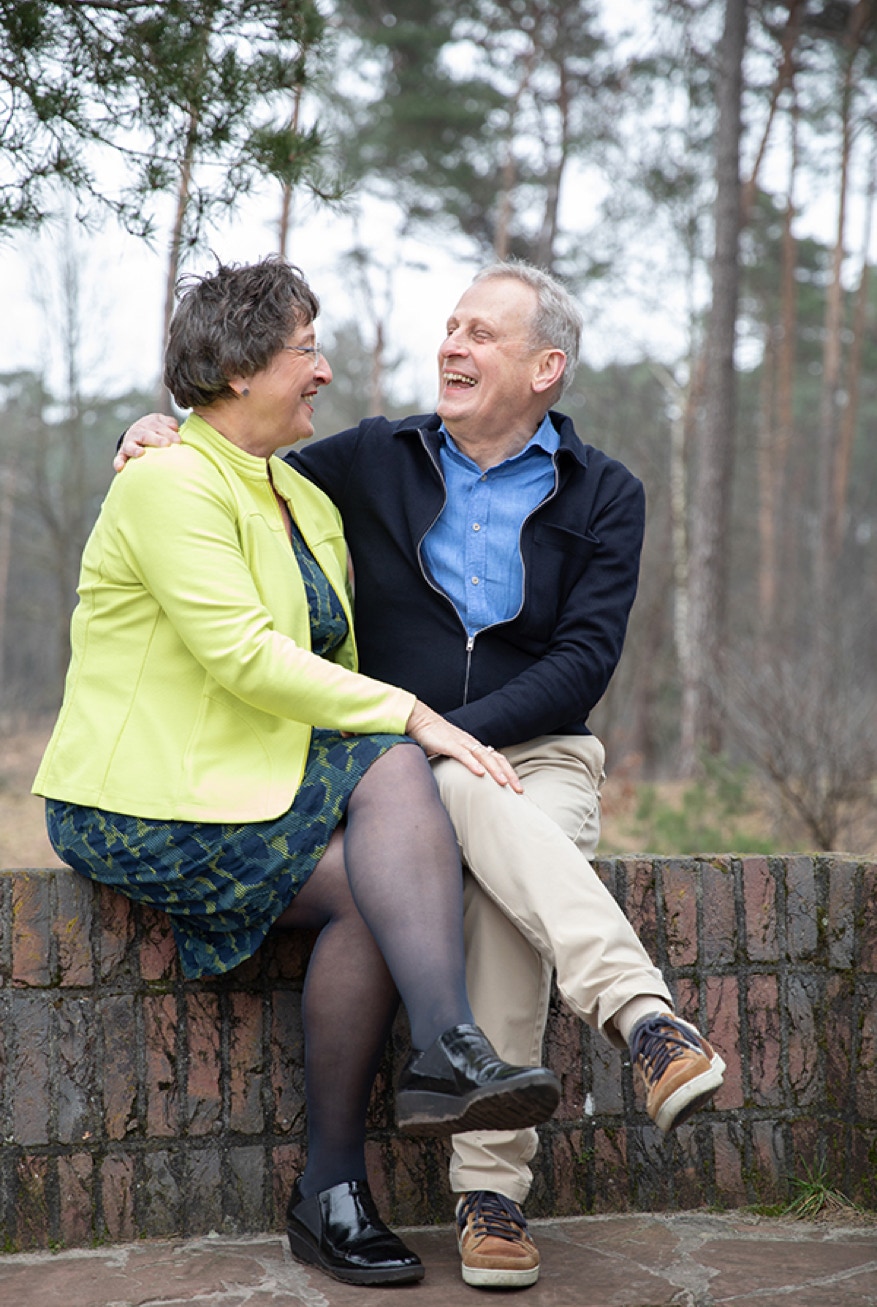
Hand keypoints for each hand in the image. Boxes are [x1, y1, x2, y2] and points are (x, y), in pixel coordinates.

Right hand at [113, 413, 180, 471]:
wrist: (138, 431)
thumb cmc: (156, 429)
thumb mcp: (162, 422)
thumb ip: (169, 423)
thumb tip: (175, 428)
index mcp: (150, 424)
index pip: (159, 427)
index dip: (169, 433)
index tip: (178, 441)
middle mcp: (138, 432)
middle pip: (147, 436)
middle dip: (156, 440)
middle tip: (166, 444)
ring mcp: (129, 443)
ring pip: (131, 446)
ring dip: (135, 450)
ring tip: (141, 453)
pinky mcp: (123, 453)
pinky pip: (120, 458)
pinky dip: (118, 462)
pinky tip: (120, 468)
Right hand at [404, 701, 522, 792]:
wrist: (419, 720)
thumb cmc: (433, 738)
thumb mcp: (450, 753)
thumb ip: (459, 763)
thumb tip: (467, 779)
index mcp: (473, 746)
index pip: (497, 758)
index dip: (508, 772)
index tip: (516, 787)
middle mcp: (471, 744)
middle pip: (496, 758)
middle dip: (509, 774)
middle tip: (519, 790)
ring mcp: (460, 743)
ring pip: (483, 757)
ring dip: (495, 770)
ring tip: (503, 783)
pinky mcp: (448, 744)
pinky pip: (463, 755)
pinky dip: (473, 764)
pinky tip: (480, 773)